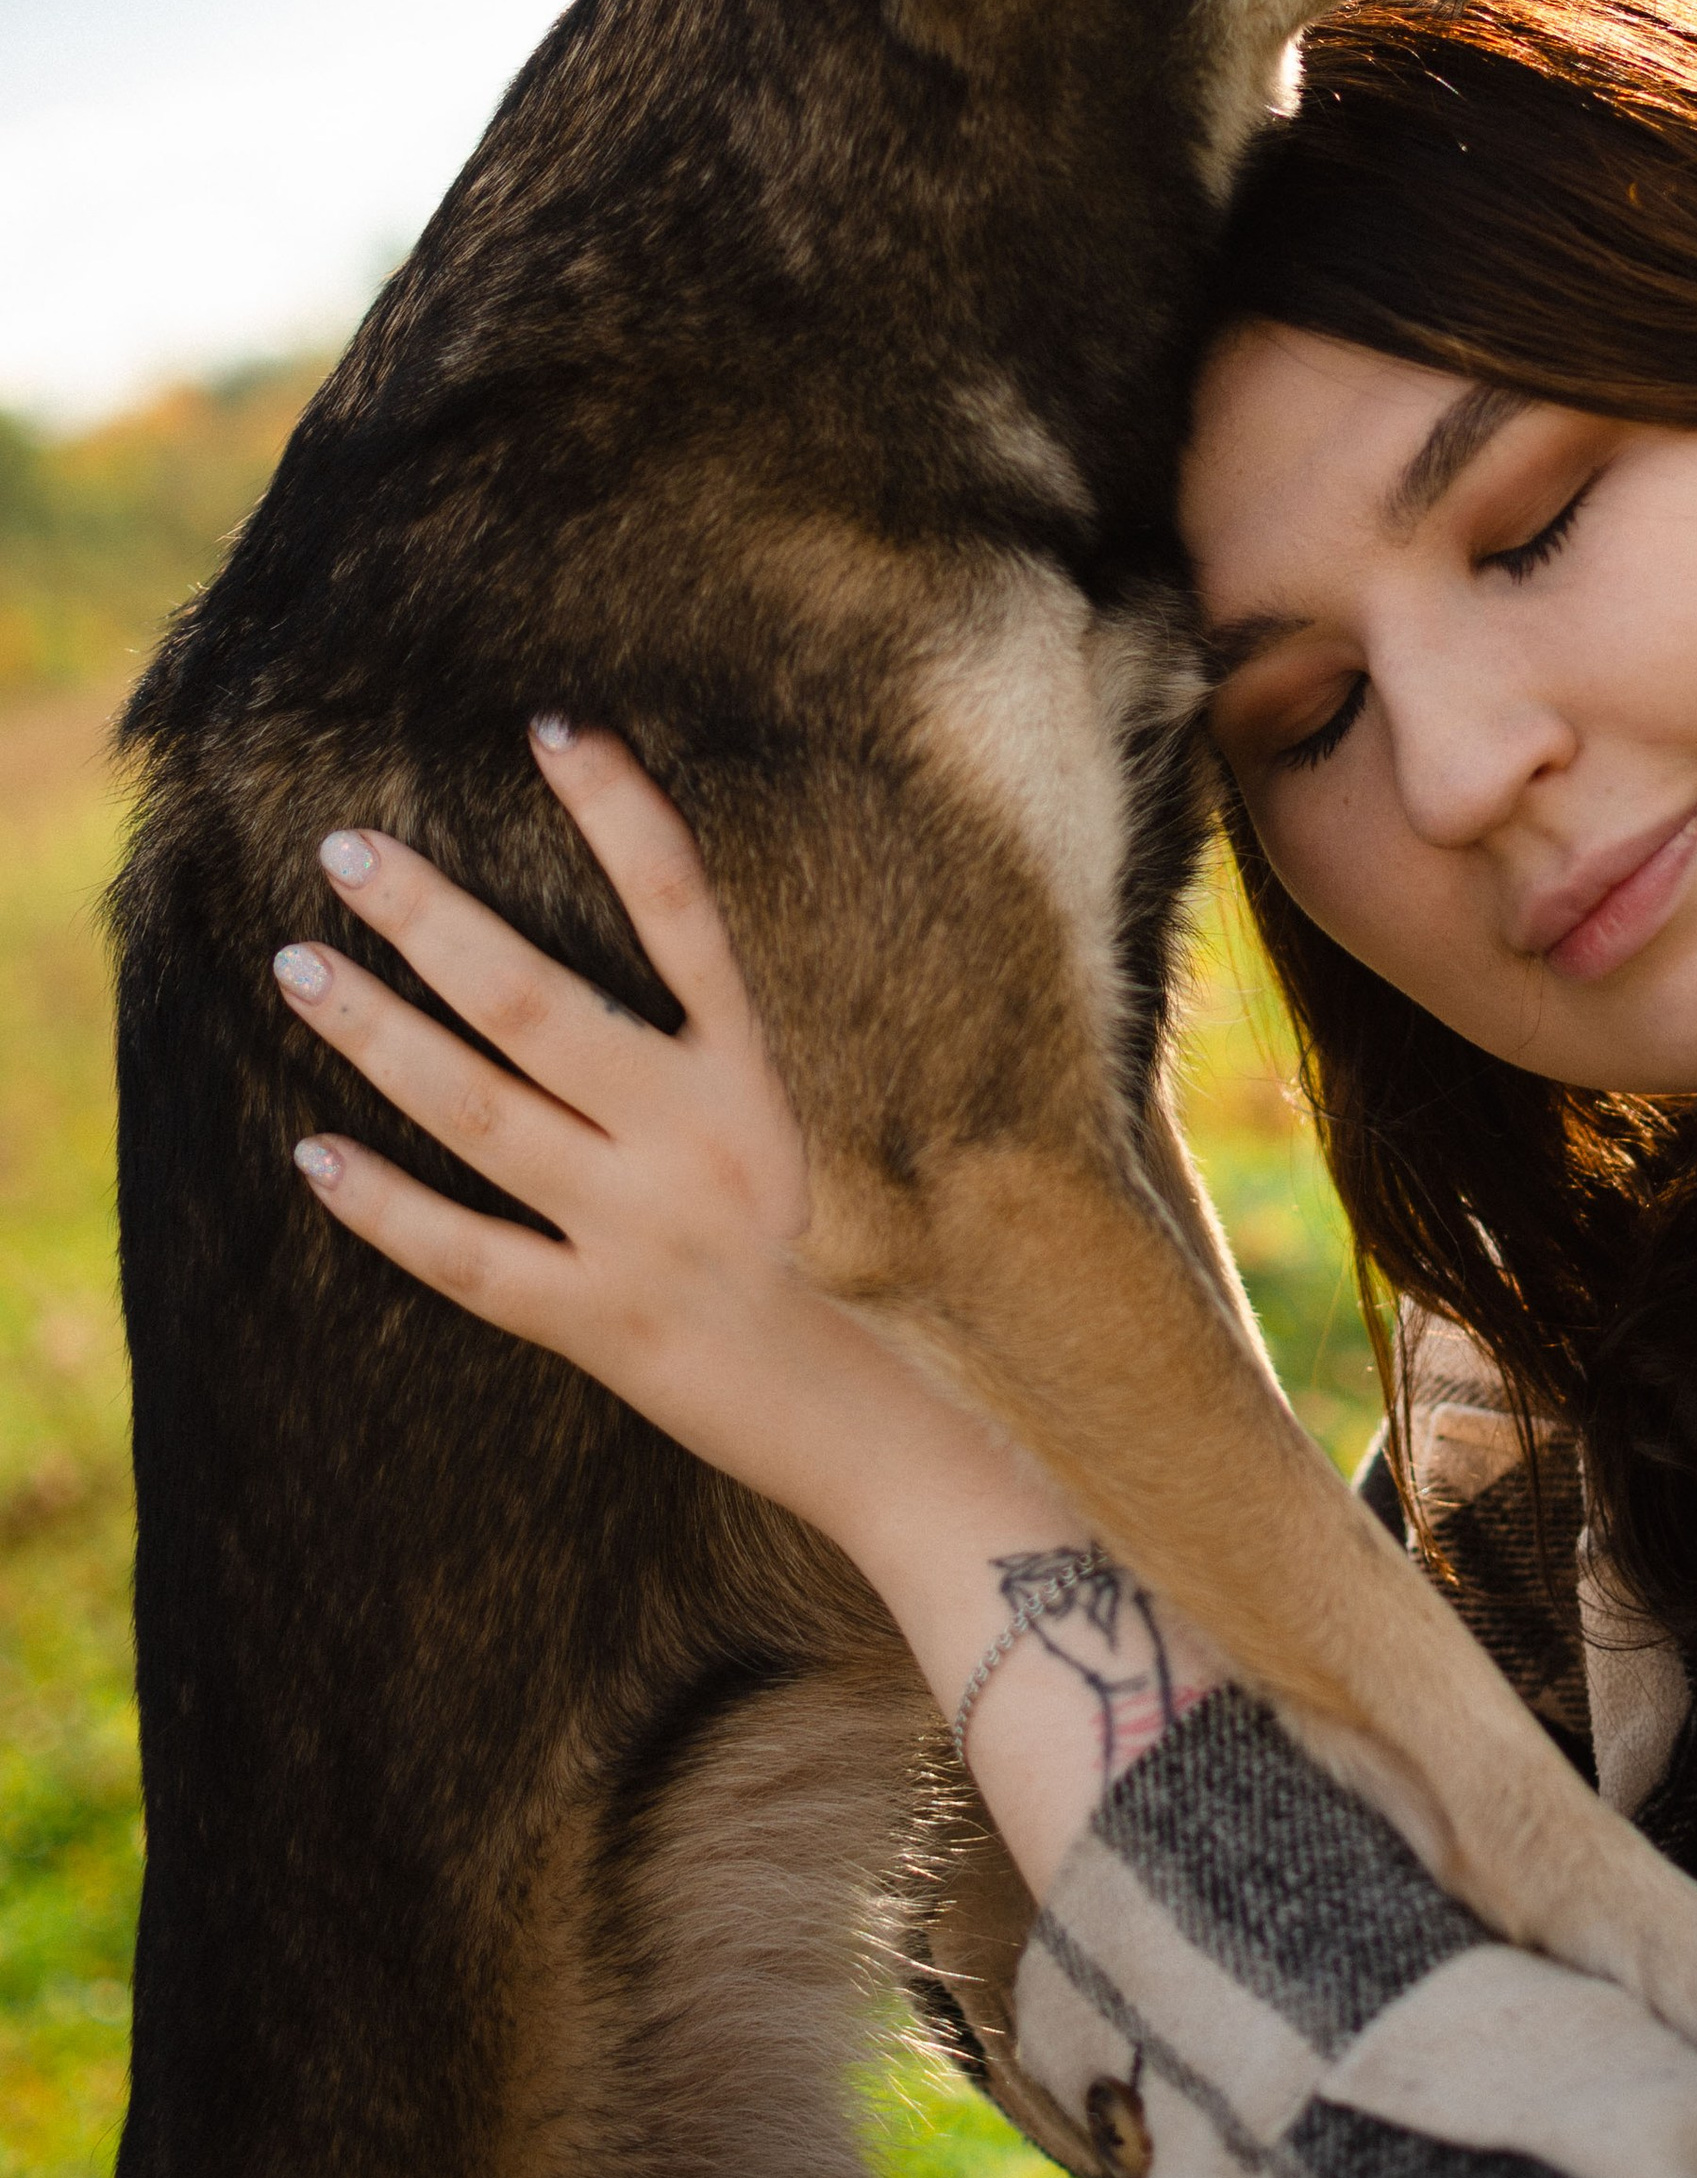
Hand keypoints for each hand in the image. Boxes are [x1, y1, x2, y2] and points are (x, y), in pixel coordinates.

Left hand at [276, 719, 1230, 1893]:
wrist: (915, 1449)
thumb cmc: (910, 1289)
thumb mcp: (868, 1147)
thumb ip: (798, 1066)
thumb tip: (731, 977)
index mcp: (774, 1080)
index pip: (688, 908)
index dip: (621, 813)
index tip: (549, 728)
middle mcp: (701, 1138)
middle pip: (535, 998)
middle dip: (431, 917)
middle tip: (345, 849)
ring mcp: (638, 1233)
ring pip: (475, 1108)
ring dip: (375, 1032)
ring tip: (300, 965)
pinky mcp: (598, 1325)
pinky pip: (463, 1256)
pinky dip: (382, 1206)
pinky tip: (311, 1150)